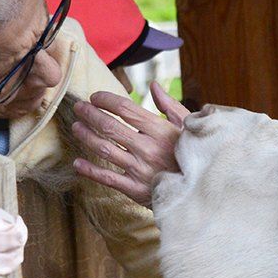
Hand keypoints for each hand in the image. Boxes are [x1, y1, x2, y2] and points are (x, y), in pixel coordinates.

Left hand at [72, 82, 189, 206]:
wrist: (201, 192)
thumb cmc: (194, 156)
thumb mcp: (188, 128)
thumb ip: (170, 106)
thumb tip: (153, 86)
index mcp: (160, 130)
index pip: (125, 109)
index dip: (106, 100)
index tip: (95, 97)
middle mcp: (147, 148)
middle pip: (110, 126)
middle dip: (90, 114)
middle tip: (78, 108)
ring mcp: (140, 169)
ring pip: (105, 149)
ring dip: (86, 136)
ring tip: (76, 127)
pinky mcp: (135, 189)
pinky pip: (108, 178)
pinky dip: (90, 170)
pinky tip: (78, 163)